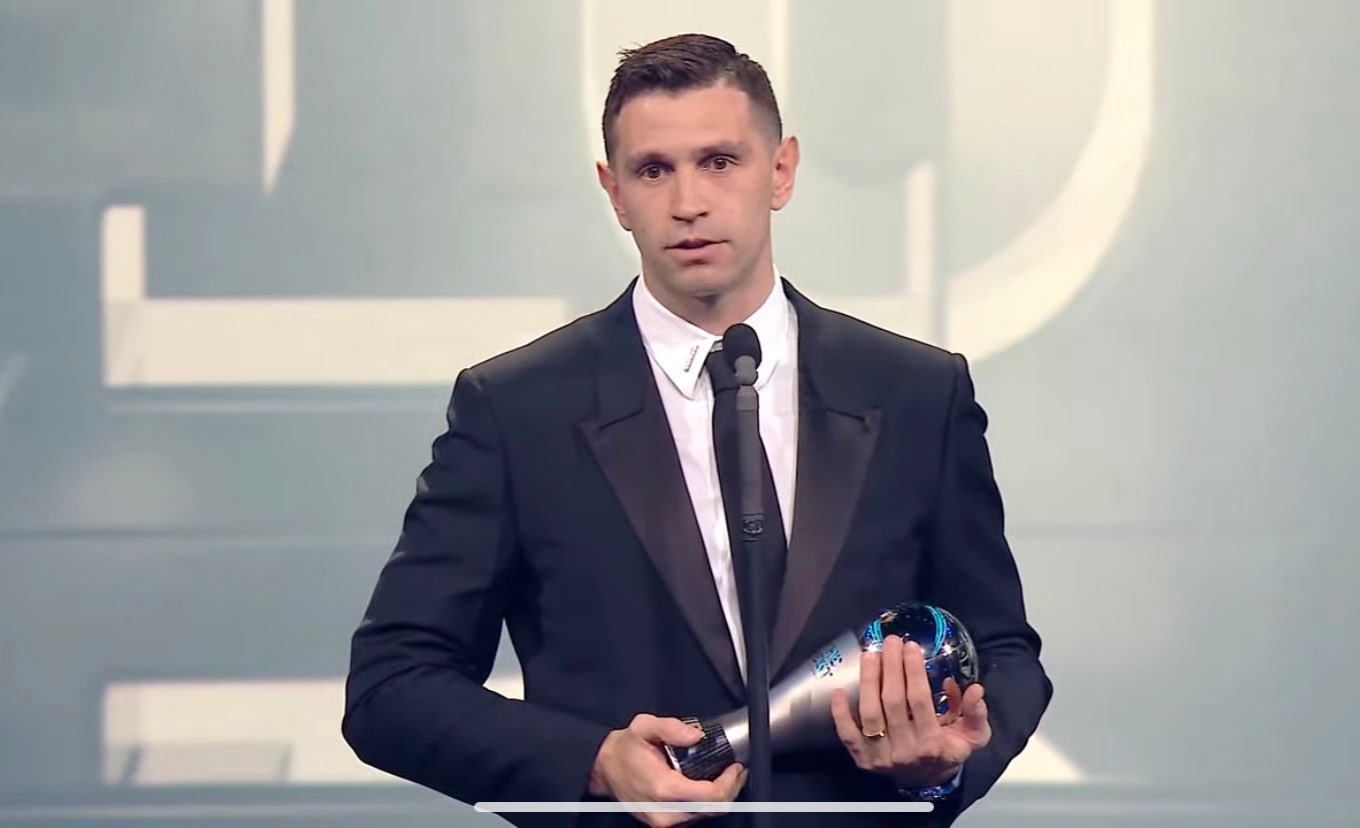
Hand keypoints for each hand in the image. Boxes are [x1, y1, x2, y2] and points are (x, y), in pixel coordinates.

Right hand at [587, 713, 747, 825]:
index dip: (730, 783)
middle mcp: (665, 811)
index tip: (736, 767)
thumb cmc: (624, 749)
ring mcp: (664, 821)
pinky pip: (694, 817)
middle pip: (714, 810)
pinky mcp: (663, 824)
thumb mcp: (644, 726)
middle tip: (737, 771)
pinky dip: (707, 803)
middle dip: (731, 790)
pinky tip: (709, 788)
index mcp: (663, 788)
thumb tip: (697, 736)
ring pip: (706, 816)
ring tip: (725, 777)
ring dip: (720, 797)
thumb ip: (672, 728)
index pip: (711, 797)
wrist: (604, 768)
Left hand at [831, 636, 990, 788]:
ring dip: (868, 680)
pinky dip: (840, 713)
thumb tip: (976, 690)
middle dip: (891, 667)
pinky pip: (848, 735)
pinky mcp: (862, 759)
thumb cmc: (947, 751)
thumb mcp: (972, 737)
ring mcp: (880, 756)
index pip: (919, 700)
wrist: (927, 781)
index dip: (913, 671)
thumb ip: (976, 715)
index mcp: (932, 744)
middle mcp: (905, 750)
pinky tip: (839, 690)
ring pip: (870, 713)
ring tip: (870, 655)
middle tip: (890, 642)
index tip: (910, 647)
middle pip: (893, 701)